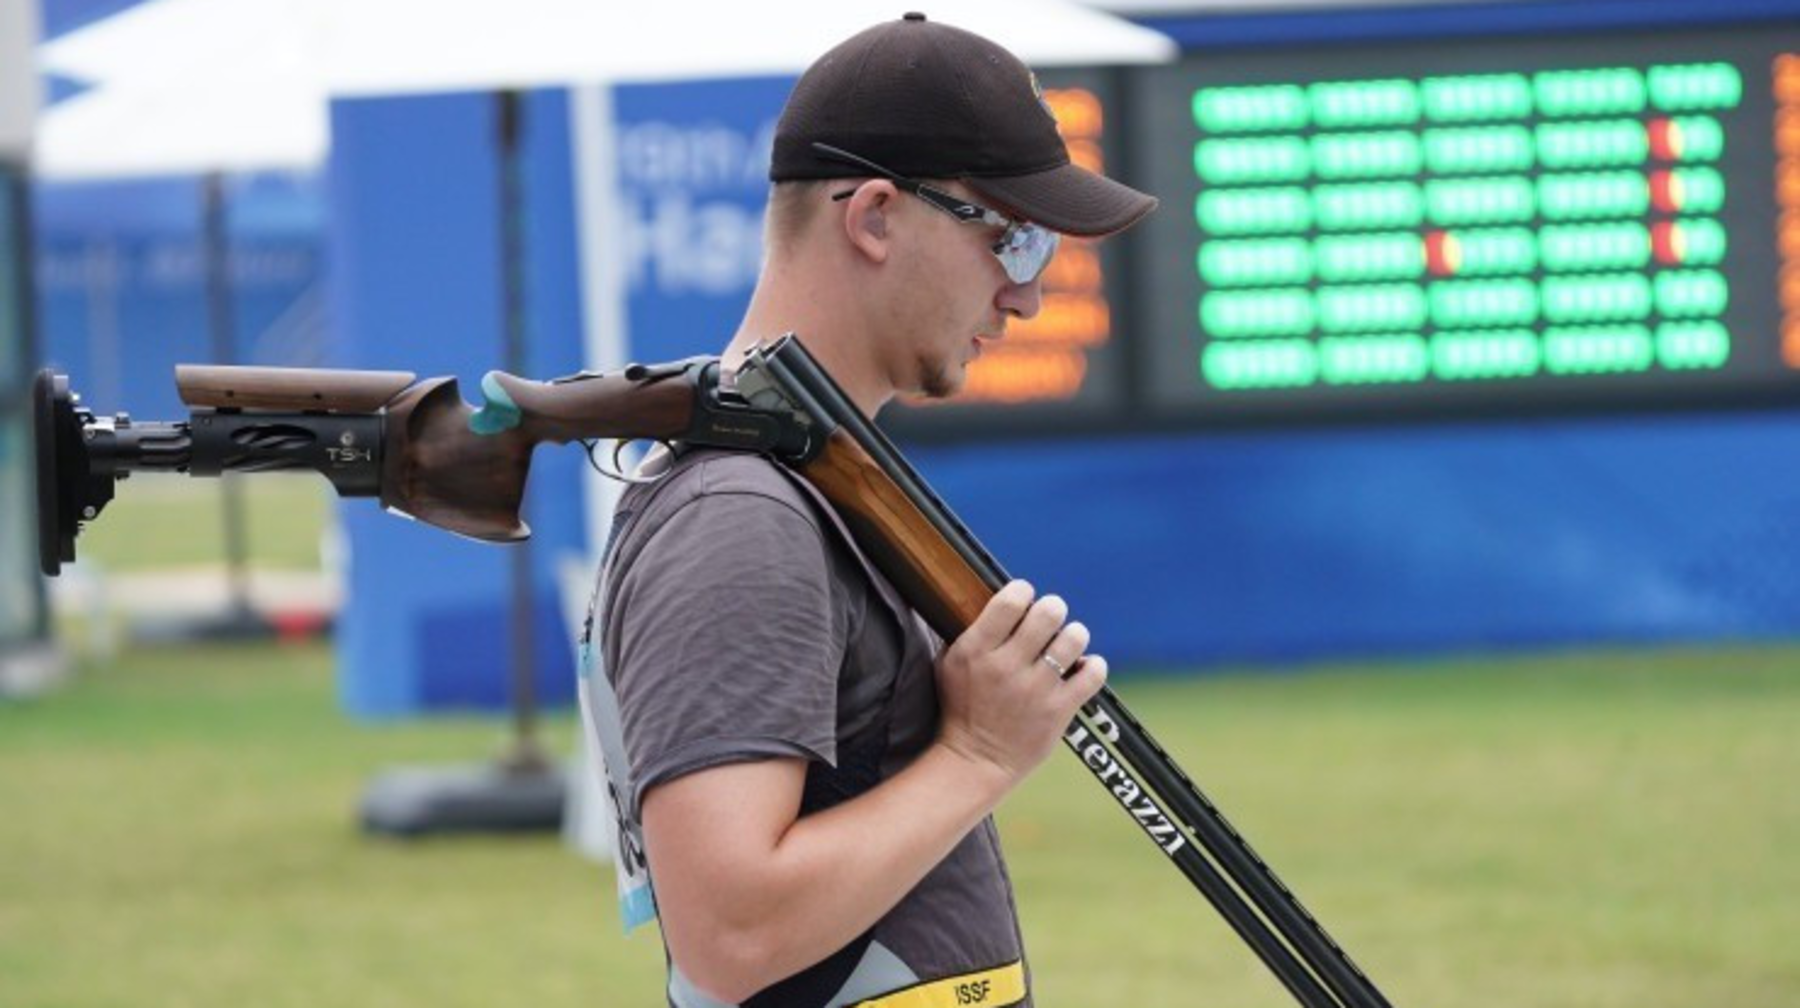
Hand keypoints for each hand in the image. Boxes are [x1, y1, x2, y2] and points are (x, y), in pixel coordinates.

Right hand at [933, 580, 1108, 782]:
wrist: (975, 760)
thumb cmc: (962, 708)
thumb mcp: (950, 663)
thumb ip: (972, 631)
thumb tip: (1001, 599)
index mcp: (976, 650)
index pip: (1010, 601)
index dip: (1023, 591)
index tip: (1024, 598)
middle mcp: (1006, 666)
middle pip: (1047, 613)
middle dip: (1053, 609)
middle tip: (1050, 618)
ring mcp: (1035, 689)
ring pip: (1073, 639)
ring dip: (1073, 635)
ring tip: (1066, 643)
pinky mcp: (1058, 711)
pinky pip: (1093, 674)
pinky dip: (1093, 666)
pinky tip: (1082, 668)